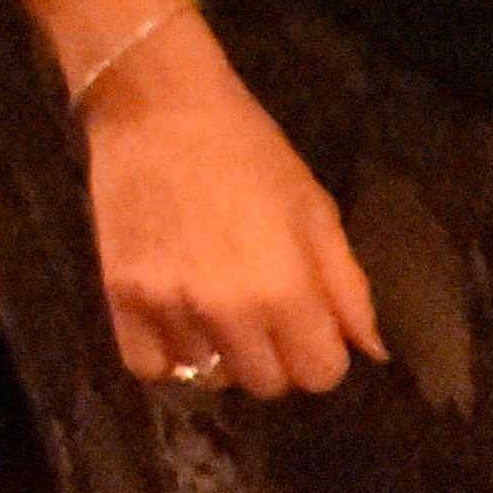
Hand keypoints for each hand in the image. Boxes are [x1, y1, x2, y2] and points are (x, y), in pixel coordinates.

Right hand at [80, 35, 377, 397]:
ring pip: (209, 377)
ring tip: (218, 310)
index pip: (320, 375)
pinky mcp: (120, 296)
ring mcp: (169, 307)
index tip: (311, 327)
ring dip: (220, 354)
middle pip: (266, 384)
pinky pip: (149, 367)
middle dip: (276, 358)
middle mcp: (227, 311)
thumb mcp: (317, 213)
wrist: (157, 108)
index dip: (322, 354)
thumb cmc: (250, 153)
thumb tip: (372, 350)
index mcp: (285, 290)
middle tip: (265, 317)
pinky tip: (180, 323)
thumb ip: (347, 288)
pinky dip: (167, 355)